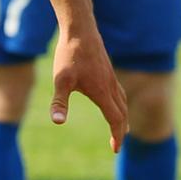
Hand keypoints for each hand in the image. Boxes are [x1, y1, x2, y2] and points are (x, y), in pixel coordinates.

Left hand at [48, 26, 128, 151]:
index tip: (115, 149)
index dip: (117, 135)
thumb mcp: (61, 80)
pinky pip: (118, 90)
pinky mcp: (107, 69)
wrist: (79, 30)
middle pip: (122, 113)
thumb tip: (57, 122)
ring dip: (123, 116)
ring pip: (122, 101)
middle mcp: (110, 86)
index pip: (115, 120)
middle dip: (121, 129)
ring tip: (121, 126)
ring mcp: (110, 77)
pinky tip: (112, 100)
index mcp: (102, 92)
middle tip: (117, 143)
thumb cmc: (68, 55)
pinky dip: (119, 102)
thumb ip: (59, 103)